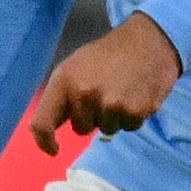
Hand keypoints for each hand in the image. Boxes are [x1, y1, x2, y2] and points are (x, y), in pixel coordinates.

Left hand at [29, 13, 180, 155]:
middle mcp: (84, 94)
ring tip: (122, 90)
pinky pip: (129, 127)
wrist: (147, 41)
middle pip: (80, 129)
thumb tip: (49, 132)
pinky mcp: (135, 111)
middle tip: (104, 92)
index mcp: (64, 81)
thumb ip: (61, 96)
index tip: (53, 149)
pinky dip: (133, 116)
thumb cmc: (107, 55)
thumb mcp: (74, 67)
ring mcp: (110, 104)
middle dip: (91, 117)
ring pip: (106, 130)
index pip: (42, 124)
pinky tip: (136, 94)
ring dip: (114, 117)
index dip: (44, 141)